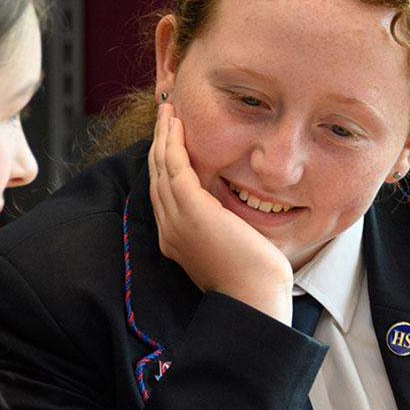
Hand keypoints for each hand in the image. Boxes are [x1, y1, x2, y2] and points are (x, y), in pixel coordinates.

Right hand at [148, 102, 292, 323]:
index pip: (164, 193)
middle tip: (165, 116)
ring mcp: (176, 220)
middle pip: (156, 176)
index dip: (165, 163)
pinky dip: (173, 142)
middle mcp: (170, 229)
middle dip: (160, 144)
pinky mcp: (190, 210)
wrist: (253, 298)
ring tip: (168, 111)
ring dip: (164, 136)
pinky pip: (174, 167)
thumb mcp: (232, 248)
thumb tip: (231, 212)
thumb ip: (223, 227)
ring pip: (161, 167)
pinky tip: (176, 124)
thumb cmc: (253, 280)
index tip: (171, 141)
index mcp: (177, 239)